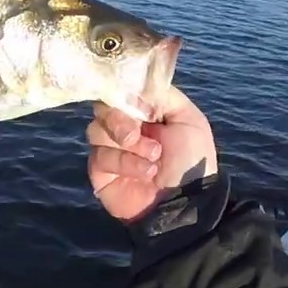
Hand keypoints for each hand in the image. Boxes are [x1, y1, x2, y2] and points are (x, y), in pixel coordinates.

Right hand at [86, 85, 217, 222]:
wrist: (186, 201)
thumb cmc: (192, 160)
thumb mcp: (188, 120)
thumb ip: (162, 96)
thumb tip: (133, 86)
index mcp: (143, 111)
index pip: (119, 90)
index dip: (122, 92)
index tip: (135, 103)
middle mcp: (122, 126)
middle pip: (102, 108)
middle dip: (120, 120)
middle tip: (137, 135)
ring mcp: (109, 148)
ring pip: (96, 131)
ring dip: (127, 145)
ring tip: (152, 159)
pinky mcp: (99, 171)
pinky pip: (99, 157)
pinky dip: (124, 163)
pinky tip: (145, 173)